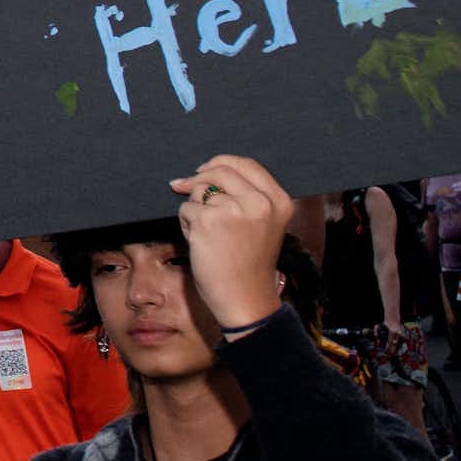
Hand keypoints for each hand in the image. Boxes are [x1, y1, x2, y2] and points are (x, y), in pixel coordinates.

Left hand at [168, 155, 292, 332]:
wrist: (245, 299)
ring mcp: (234, 210)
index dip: (221, 162)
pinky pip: (186, 209)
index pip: (247, 165)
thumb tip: (203, 173)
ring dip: (194, 209)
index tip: (204, 168)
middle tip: (181, 185)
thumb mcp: (263, 225)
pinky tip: (199, 242)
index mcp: (279, 201)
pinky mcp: (209, 220)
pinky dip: (186, 224)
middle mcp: (260, 202)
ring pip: (199, 192)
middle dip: (198, 177)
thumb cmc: (249, 265)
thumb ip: (246, 198)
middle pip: (220, 171)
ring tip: (208, 235)